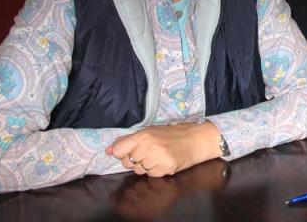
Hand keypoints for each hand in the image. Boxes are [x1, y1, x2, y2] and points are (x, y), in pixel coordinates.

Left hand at [106, 122, 221, 176]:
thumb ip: (129, 140)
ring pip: (139, 170)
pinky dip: (155, 170)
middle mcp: (148, 146)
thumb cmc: (174, 133)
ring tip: (158, 155)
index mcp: (143, 134)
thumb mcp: (151, 130)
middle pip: (128, 162)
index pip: (119, 150)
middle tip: (148, 151)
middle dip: (135, 159)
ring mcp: (157, 158)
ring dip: (146, 165)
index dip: (122, 152)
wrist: (197, 139)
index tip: (129, 150)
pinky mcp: (165, 169)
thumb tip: (109, 150)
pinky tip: (164, 161)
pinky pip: (151, 175)